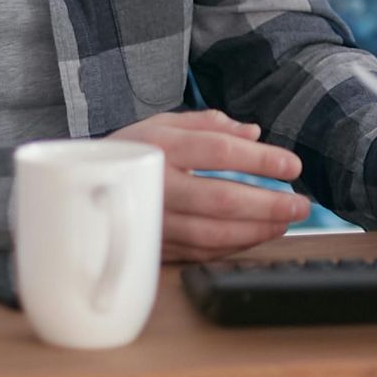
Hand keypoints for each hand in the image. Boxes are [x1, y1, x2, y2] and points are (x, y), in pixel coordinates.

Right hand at [107, 110, 310, 261]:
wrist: (75, 186)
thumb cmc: (130, 151)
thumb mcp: (162, 123)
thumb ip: (208, 124)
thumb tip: (253, 132)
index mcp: (161, 146)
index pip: (219, 151)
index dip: (261, 159)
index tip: (292, 165)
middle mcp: (156, 184)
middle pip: (221, 199)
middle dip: (269, 204)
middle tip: (301, 204)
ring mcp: (153, 220)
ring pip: (212, 234)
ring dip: (256, 230)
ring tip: (284, 221)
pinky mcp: (152, 246)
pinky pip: (199, 252)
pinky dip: (232, 247)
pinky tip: (255, 236)